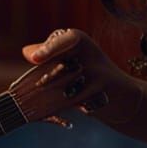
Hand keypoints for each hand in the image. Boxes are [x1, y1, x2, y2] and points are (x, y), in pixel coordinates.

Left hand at [21, 28, 146, 132]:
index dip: (49, 48)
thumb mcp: (69, 54)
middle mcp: (91, 54)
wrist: (120, 93)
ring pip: (64, 86)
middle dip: (46, 78)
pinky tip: (59, 108)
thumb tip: (26, 52)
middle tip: (39, 85)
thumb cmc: (83, 69)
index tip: (34, 59)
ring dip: (51, 95)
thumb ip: (47, 51)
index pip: (65, 40)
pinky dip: (62, 105)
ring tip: (45, 98)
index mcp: (80, 40)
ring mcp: (98, 74)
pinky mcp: (100, 92)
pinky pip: (73, 101)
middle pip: (60, 67)